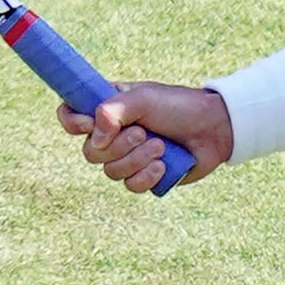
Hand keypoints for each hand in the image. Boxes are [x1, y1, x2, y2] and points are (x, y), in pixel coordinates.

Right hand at [63, 82, 233, 193]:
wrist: (214, 128)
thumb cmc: (178, 106)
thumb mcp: (144, 98)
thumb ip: (112, 111)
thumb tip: (94, 137)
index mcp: (106, 110)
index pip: (70, 117)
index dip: (72, 123)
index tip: (89, 124)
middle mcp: (112, 135)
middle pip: (89, 152)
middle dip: (118, 145)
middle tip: (144, 132)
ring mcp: (127, 158)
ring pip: (111, 172)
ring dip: (137, 159)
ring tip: (161, 146)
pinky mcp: (144, 177)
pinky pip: (130, 186)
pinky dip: (147, 176)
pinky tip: (163, 165)